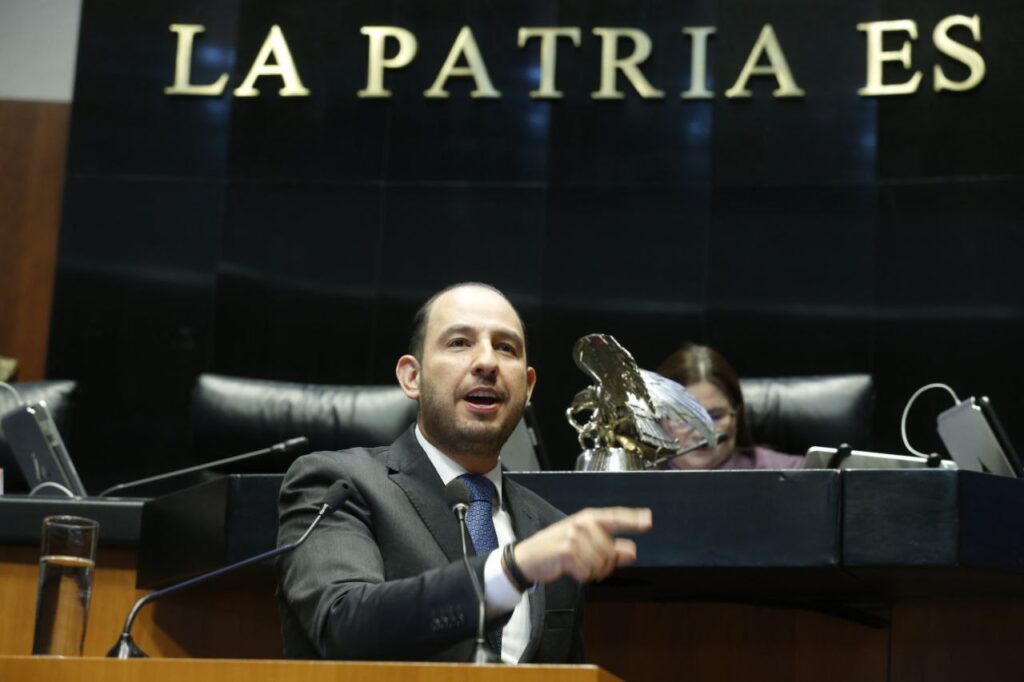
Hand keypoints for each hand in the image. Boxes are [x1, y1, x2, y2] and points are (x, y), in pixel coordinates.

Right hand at [512, 507, 651, 583]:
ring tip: (580, 567)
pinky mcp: (566, 551)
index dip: (633, 520)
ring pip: (601, 563)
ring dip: (593, 572)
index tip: (648, 521)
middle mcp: (583, 524)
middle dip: (605, 565)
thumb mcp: (585, 544)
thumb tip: (633, 551)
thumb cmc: (558, 549)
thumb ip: (611, 547)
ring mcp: (574, 536)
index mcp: (589, 518)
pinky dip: (582, 576)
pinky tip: (571, 570)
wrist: (528, 557)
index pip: (616, 517)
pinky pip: (587, 571)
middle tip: (590, 565)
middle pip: (611, 551)